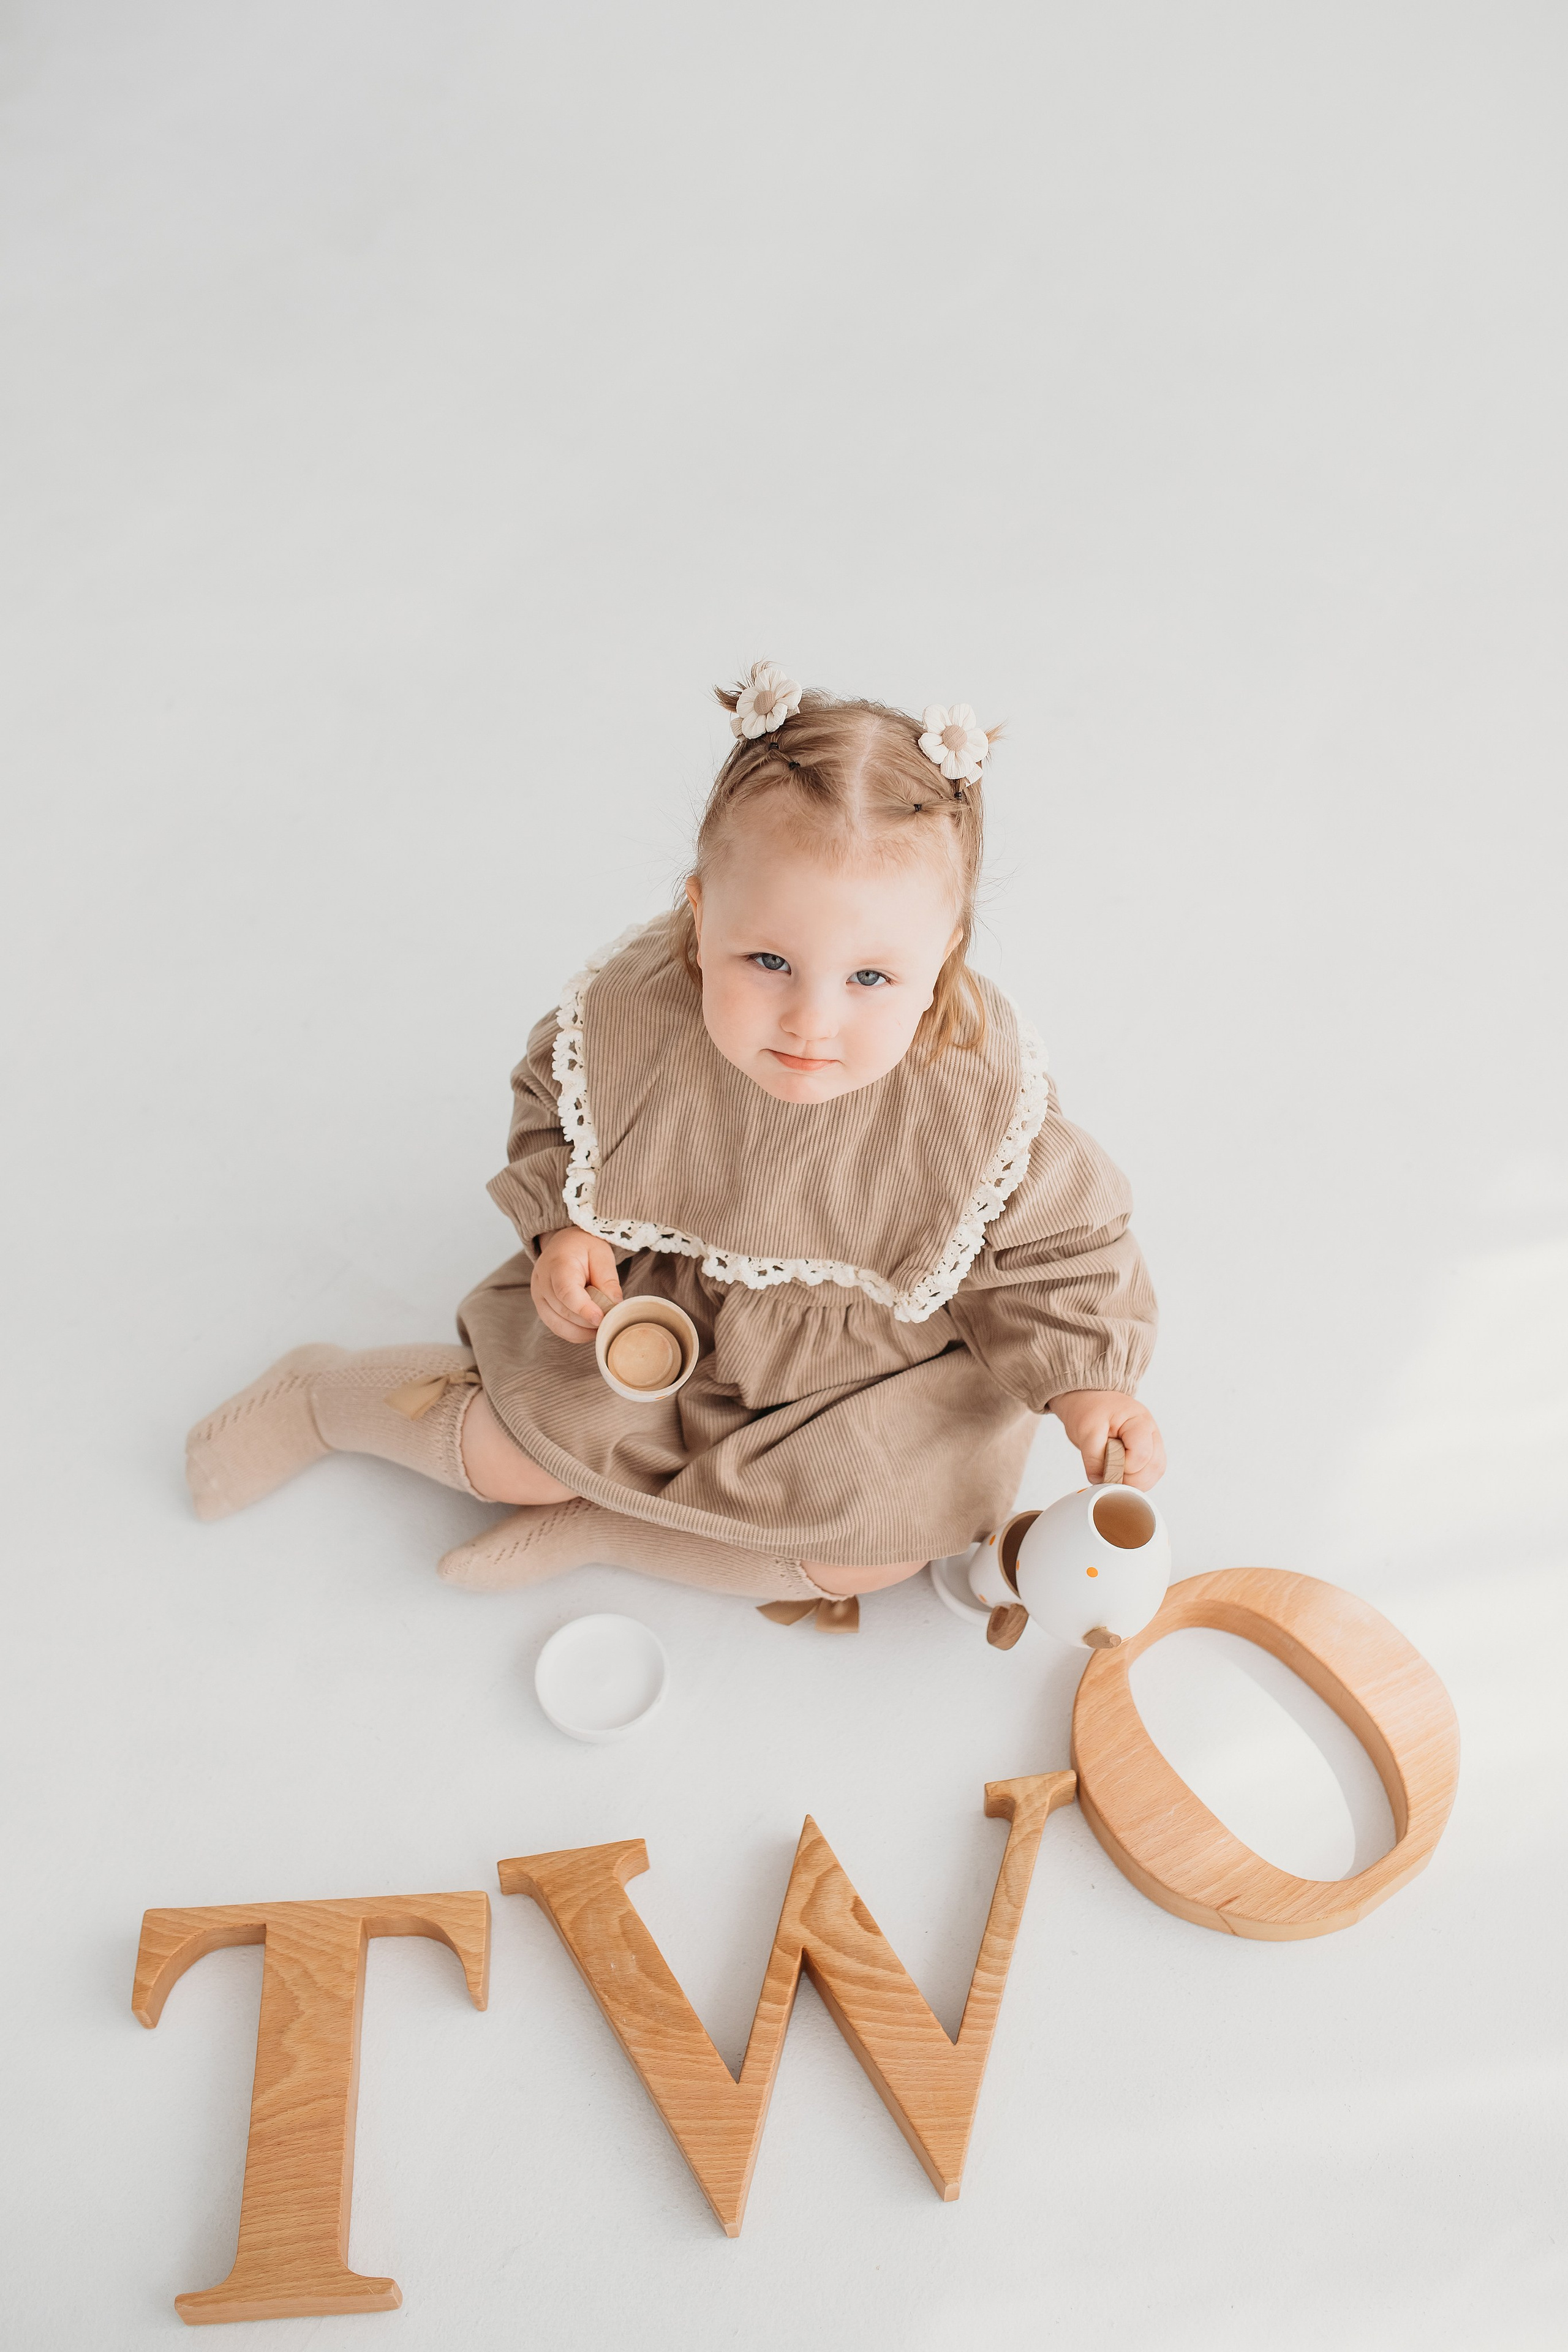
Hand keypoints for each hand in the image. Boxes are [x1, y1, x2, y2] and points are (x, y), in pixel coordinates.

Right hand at [531, 1227, 622, 1343]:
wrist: (564, 1244)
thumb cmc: (585, 1248)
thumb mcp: (602, 1255)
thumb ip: (608, 1280)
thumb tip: (615, 1306)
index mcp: (557, 1263)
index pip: (566, 1291)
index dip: (583, 1309)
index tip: (600, 1319)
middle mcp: (542, 1281)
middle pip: (564, 1311)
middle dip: (588, 1321)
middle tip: (610, 1321)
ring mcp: (538, 1296)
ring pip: (559, 1324)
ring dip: (583, 1331)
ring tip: (602, 1325)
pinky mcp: (540, 1307)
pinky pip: (556, 1327)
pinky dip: (575, 1333)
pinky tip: (590, 1329)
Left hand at [1046, 1389, 1165, 1488]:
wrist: (1089, 1398)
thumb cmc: (1090, 1408)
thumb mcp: (1086, 1429)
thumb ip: (1093, 1457)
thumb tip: (1100, 1479)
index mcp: (1139, 1421)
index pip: (1142, 1455)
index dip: (1124, 1468)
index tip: (1106, 1468)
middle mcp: (1151, 1431)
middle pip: (1155, 1466)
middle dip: (1132, 1480)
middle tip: (1111, 1478)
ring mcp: (1152, 1442)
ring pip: (1156, 1472)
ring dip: (1137, 1482)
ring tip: (1115, 1478)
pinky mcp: (1148, 1451)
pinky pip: (1150, 1472)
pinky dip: (1137, 1480)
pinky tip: (1122, 1477)